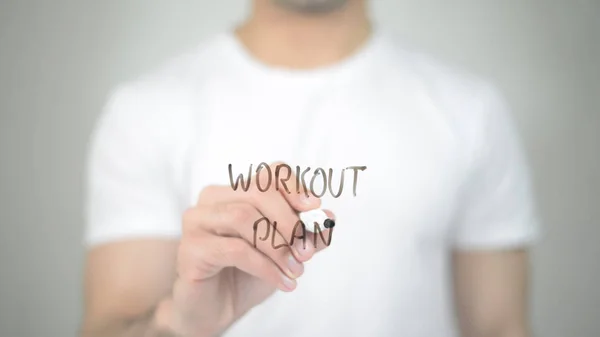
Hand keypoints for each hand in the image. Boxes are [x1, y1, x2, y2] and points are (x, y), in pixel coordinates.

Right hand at [170, 162, 333, 336]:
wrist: (217, 309)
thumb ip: (306, 235)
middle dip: (288, 221)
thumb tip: (328, 218)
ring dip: (277, 246)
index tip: (314, 208)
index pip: (269, 174)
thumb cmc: (249, 274)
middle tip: (306, 251)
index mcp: (237, 191)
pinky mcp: (190, 248)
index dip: (294, 187)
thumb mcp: (286, 253)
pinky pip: (234, 249)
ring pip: (243, 217)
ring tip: (295, 270)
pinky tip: (281, 281)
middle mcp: (213, 198)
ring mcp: (197, 221)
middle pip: (256, 191)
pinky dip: (264, 266)